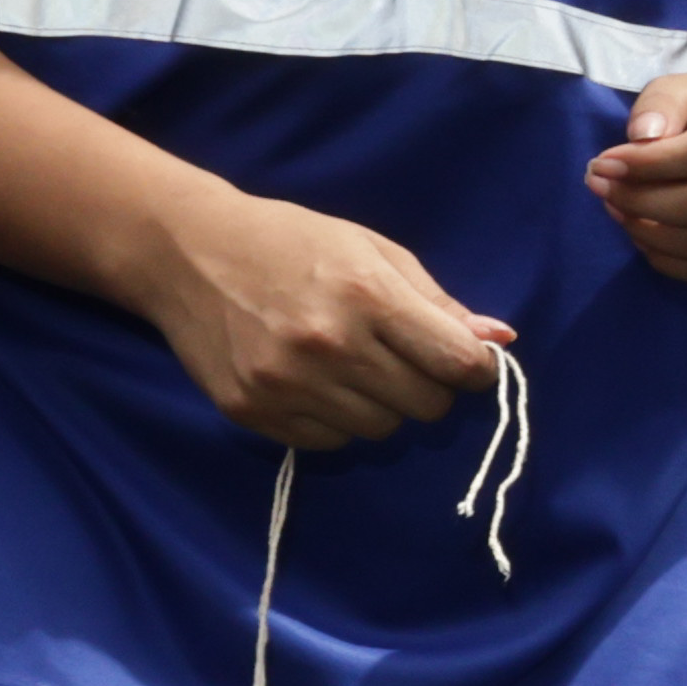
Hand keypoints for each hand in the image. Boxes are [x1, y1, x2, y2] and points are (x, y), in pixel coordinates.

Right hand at [130, 191, 508, 450]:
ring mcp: (285, 384)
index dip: (476, 369)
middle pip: (426, 406)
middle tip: (404, 360)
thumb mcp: (373, 251)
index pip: (456, 363)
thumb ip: (437, 302)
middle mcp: (328, 345)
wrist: (188, 251)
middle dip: (430, 387)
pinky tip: (317, 384)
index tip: (469, 363)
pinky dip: (336, 420)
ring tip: (354, 367)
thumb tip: (498, 341)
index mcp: (367, 296)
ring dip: (382, 405)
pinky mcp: (251, 412)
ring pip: (381, 430)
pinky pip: (329, 442)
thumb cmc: (293, 243)